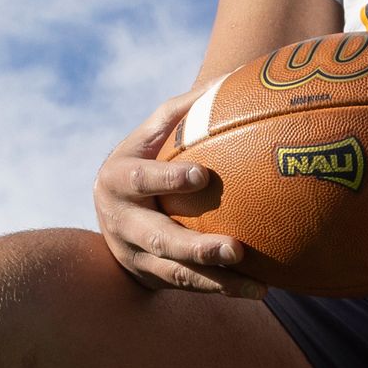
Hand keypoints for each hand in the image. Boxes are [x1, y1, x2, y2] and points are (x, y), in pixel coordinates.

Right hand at [93, 94, 261, 295]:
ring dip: (216, 281)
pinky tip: (258, 290)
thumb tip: (231, 78)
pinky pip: (189, 288)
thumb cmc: (141, 160)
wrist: (109, 213)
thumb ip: (182, 111)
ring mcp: (134, 256)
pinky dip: (221, 290)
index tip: (202, 174)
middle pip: (158, 240)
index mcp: (117, 180)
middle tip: (235, 248)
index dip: (167, 179)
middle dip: (196, 248)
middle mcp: (121, 223)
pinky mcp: (151, 279)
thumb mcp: (150, 134)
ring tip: (258, 286)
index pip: (140, 180)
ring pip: (175, 274)